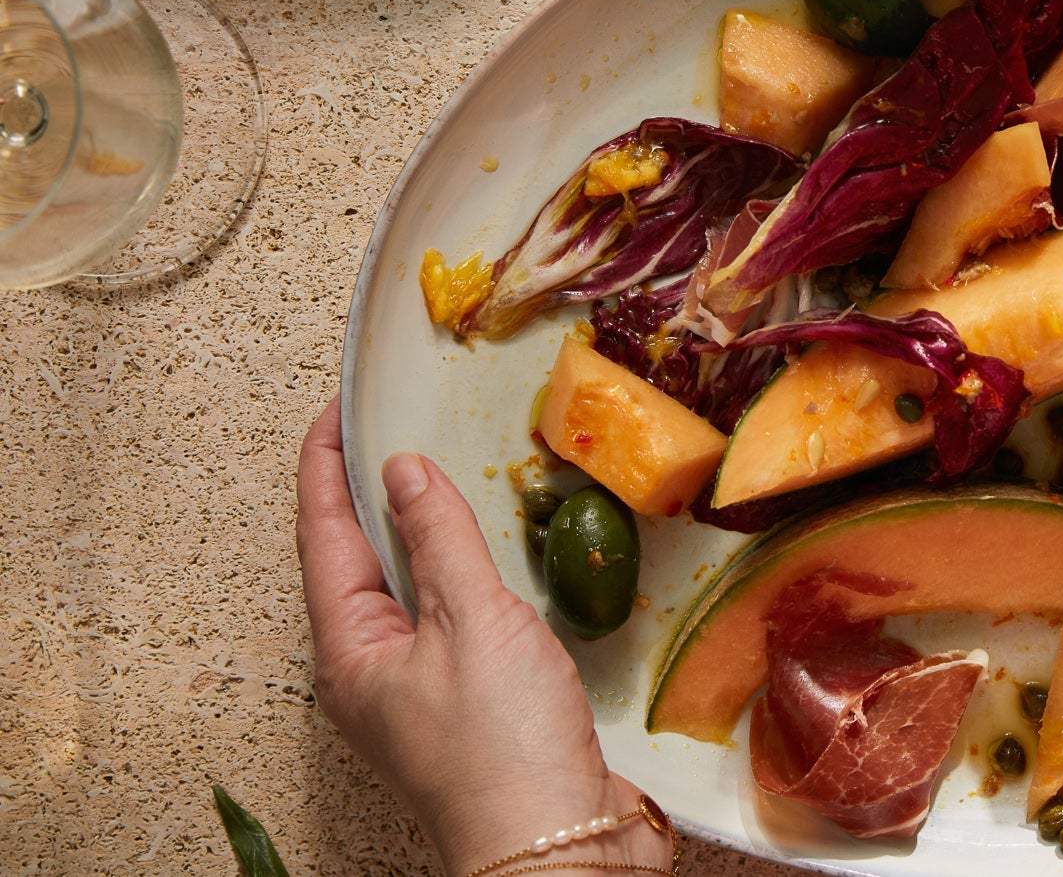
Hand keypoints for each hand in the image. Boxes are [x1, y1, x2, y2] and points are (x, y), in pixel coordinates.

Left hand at [296, 400, 670, 874]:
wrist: (557, 840)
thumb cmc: (501, 744)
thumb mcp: (471, 620)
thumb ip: (440, 538)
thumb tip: (406, 471)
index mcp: (350, 651)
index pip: (325, 535)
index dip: (328, 466)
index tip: (337, 409)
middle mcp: (372, 670)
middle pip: (357, 562)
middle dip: (369, 494)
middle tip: (386, 428)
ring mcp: (420, 690)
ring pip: (410, 591)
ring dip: (422, 533)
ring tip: (439, 474)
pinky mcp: (471, 704)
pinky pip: (454, 618)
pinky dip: (465, 573)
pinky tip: (494, 555)